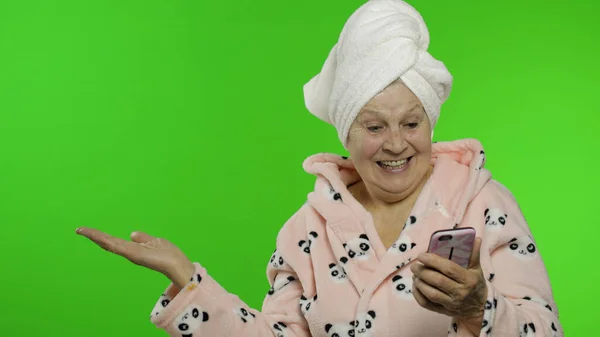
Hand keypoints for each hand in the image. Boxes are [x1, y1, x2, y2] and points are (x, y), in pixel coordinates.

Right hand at [76, 227, 194, 288]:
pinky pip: (116, 246)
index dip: (102, 237)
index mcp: (133, 248)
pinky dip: (105, 240)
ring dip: (95, 236)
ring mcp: (129, 253)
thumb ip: (143, 238)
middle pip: (108, 242)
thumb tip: (132, 234)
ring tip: (82, 230)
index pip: (114, 242)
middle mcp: (129, 251)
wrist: (176, 264)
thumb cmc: (168, 254)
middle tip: (79, 229)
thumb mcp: (154, 241)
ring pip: (108, 243)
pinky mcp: (131, 254)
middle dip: (94, 236)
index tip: (89, 231)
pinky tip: (96, 236)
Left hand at [410, 237, 487, 331]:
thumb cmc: (475, 285)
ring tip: (415, 274)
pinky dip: (417, 295)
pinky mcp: (443, 311)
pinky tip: (416, 286)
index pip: (449, 269)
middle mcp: (460, 293)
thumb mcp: (477, 269)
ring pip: (431, 294)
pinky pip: (426, 304)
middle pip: (437, 281)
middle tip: (414, 265)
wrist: (480, 308)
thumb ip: (473, 254)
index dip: (433, 261)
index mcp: (468, 280)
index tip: (422, 255)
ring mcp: (451, 304)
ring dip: (419, 282)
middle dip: (422, 271)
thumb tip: (475, 238)